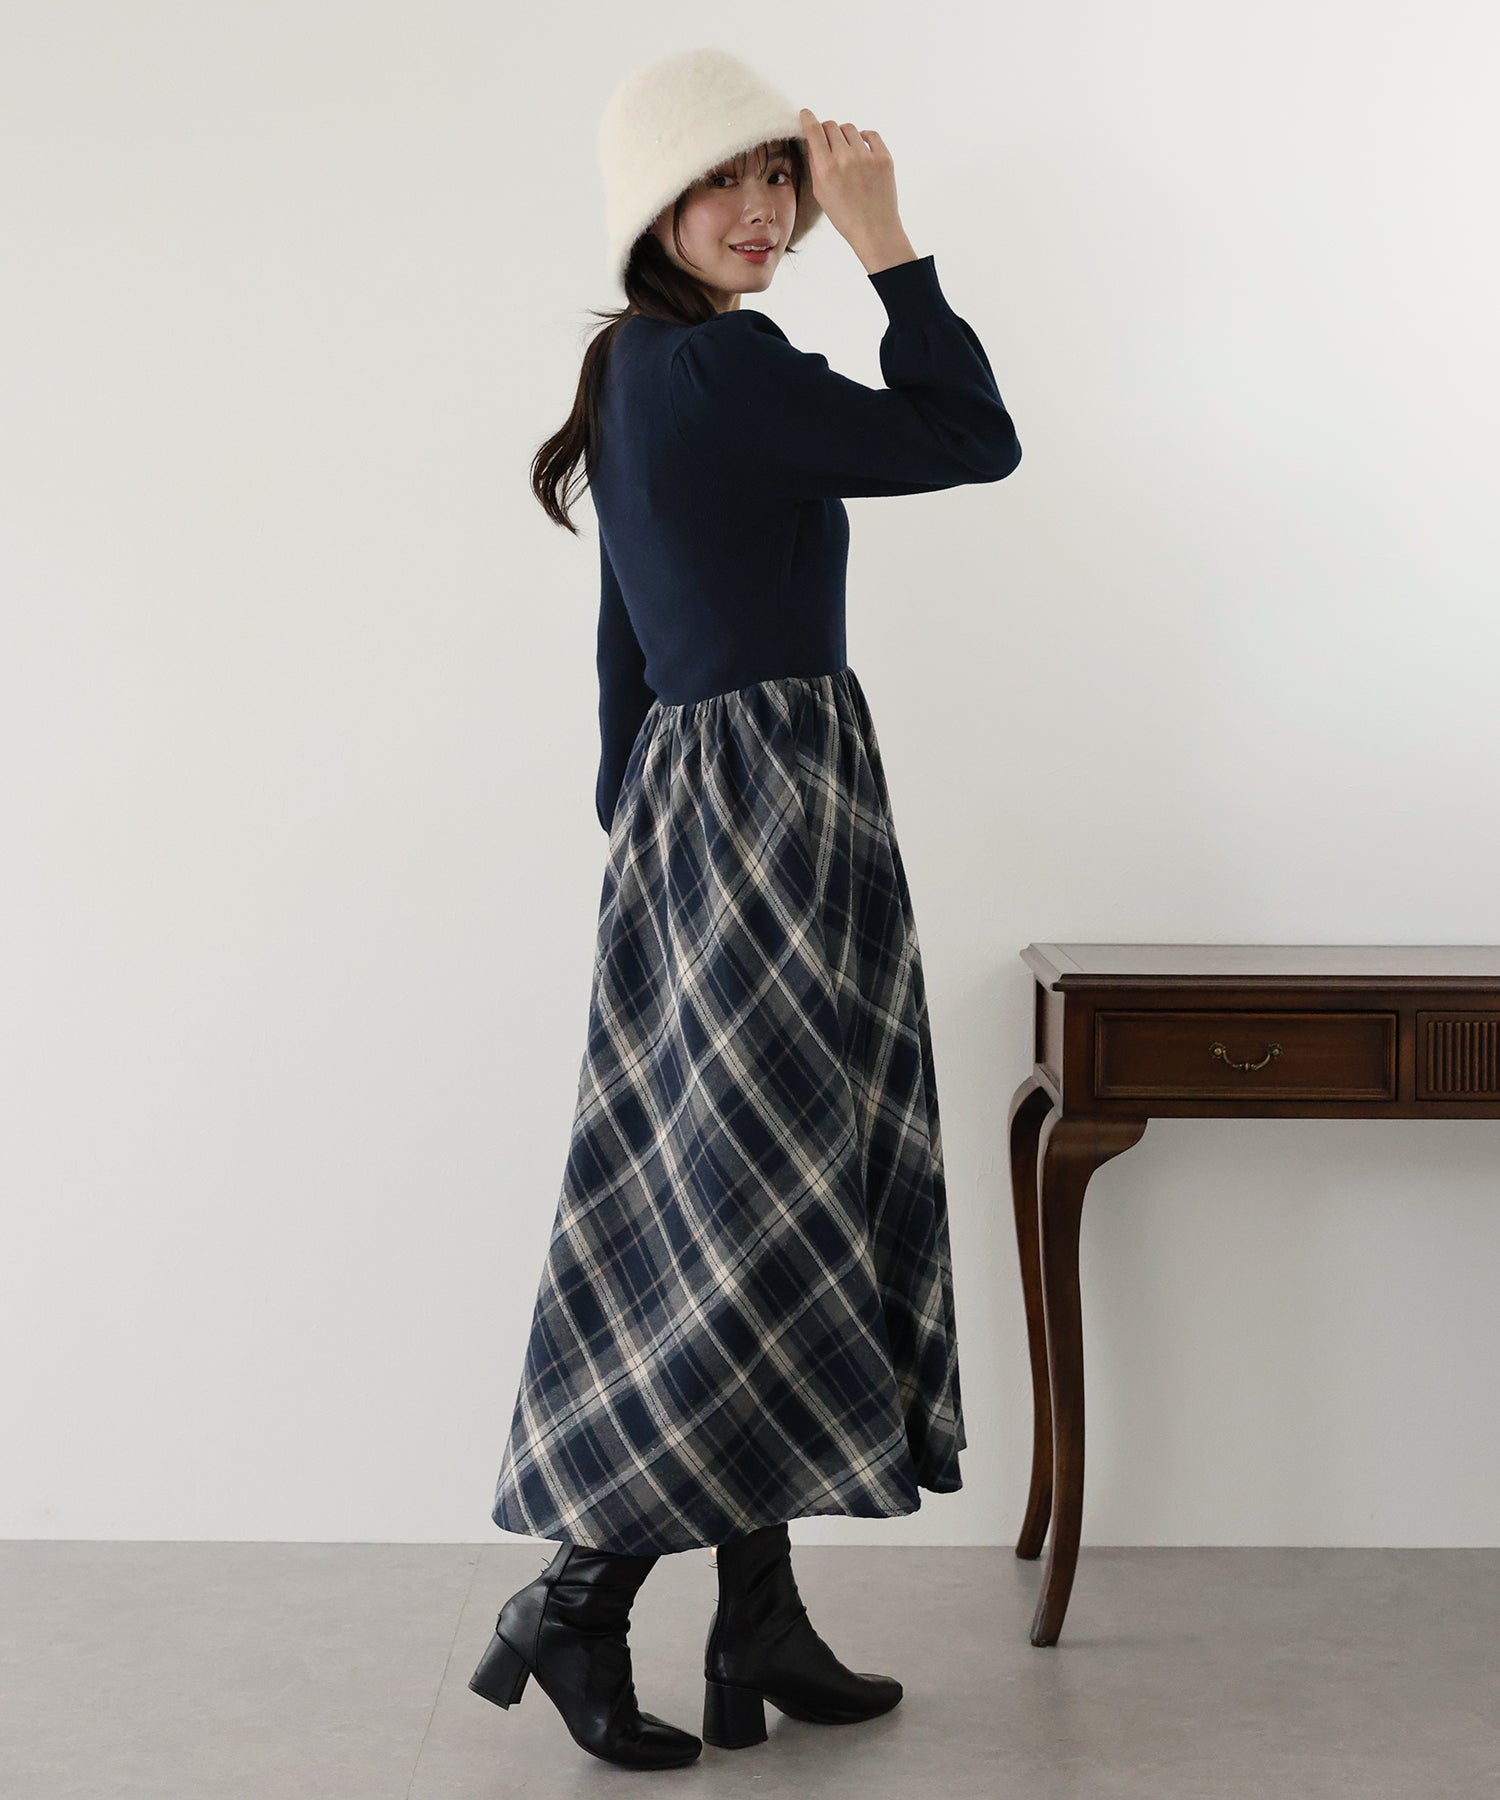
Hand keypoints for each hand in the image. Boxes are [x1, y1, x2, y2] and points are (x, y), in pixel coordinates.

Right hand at [797, 108, 914, 272]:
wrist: (874, 230)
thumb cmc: (845, 215)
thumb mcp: (821, 193)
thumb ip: (816, 164)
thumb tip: (813, 140)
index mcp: (826, 168)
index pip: (814, 130)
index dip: (808, 118)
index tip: (806, 114)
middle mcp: (845, 158)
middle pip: (831, 126)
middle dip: (827, 131)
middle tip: (831, 144)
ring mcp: (866, 156)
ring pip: (850, 129)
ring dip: (846, 136)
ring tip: (848, 153)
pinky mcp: (883, 157)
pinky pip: (871, 134)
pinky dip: (865, 138)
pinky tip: (862, 150)